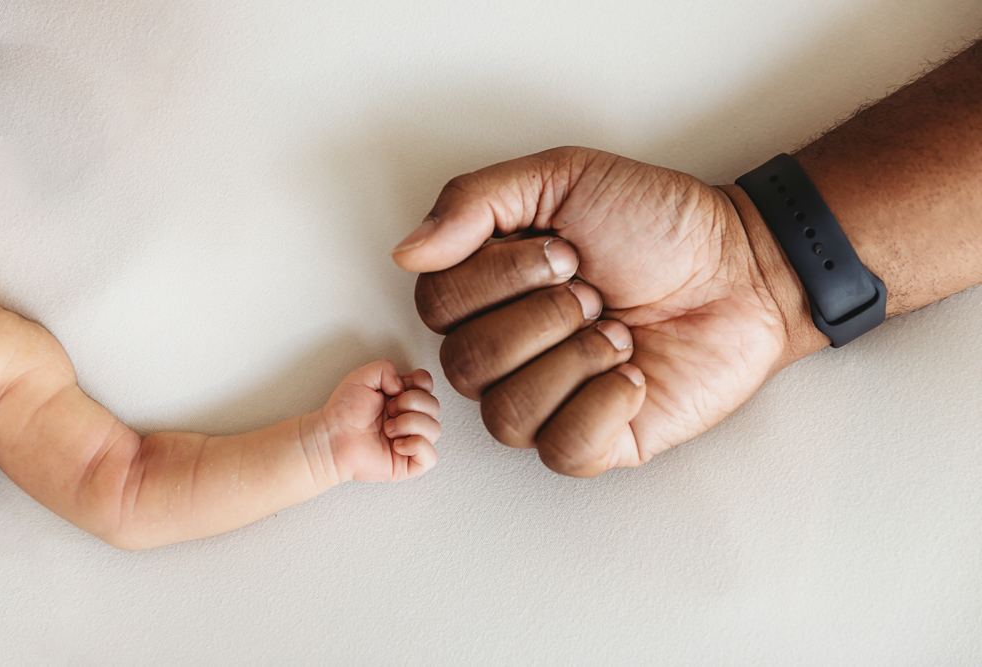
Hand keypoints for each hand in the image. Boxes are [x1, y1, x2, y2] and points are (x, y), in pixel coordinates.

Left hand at [316, 361, 439, 482]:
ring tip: (388, 429)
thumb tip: (404, 385)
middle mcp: (411, 418)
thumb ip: (386, 368)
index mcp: (403, 397)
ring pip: (435, 429)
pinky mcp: (409, 463)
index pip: (428, 384)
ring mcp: (412, 441)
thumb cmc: (343, 411)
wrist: (331, 438)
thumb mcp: (362, 376)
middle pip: (435, 405)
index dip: (417, 383)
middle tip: (388, 410)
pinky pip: (431, 456)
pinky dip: (416, 446)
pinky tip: (396, 445)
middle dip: (411, 403)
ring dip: (410, 424)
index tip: (394, 390)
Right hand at [393, 147, 806, 476]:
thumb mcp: (562, 178)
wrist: (743, 267)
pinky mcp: (593, 442)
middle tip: (596, 292)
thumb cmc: (657, 223)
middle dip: (542, 319)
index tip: (566, 251)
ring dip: (572, 362)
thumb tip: (407, 252)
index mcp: (488, 292)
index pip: (436, 306)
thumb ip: (475, 201)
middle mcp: (505, 352)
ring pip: (505, 417)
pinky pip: (561, 450)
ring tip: (618, 332)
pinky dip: (601, 407)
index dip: (498, 280)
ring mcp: (548, 402)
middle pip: (463, 366)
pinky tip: (634, 374)